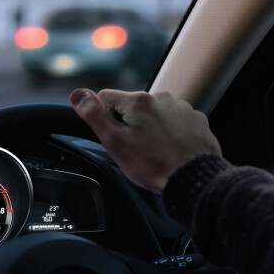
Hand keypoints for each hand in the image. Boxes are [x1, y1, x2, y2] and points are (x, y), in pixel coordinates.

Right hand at [70, 88, 221, 193]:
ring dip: (150, 127)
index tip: (115, 136)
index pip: (106, 98)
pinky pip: (174, 121)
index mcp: (139, 101)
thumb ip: (94, 115)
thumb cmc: (152, 163)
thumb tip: (77, 94)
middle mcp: (162, 98)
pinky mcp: (196, 120)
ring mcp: (182, 108)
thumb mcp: (114, 141)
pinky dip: (170, 132)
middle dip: (129, 123)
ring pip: (154, 114)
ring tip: (154, 150)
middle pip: (132, 106)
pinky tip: (170, 149)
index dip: (104, 117)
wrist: (192, 179)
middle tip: (134, 147)